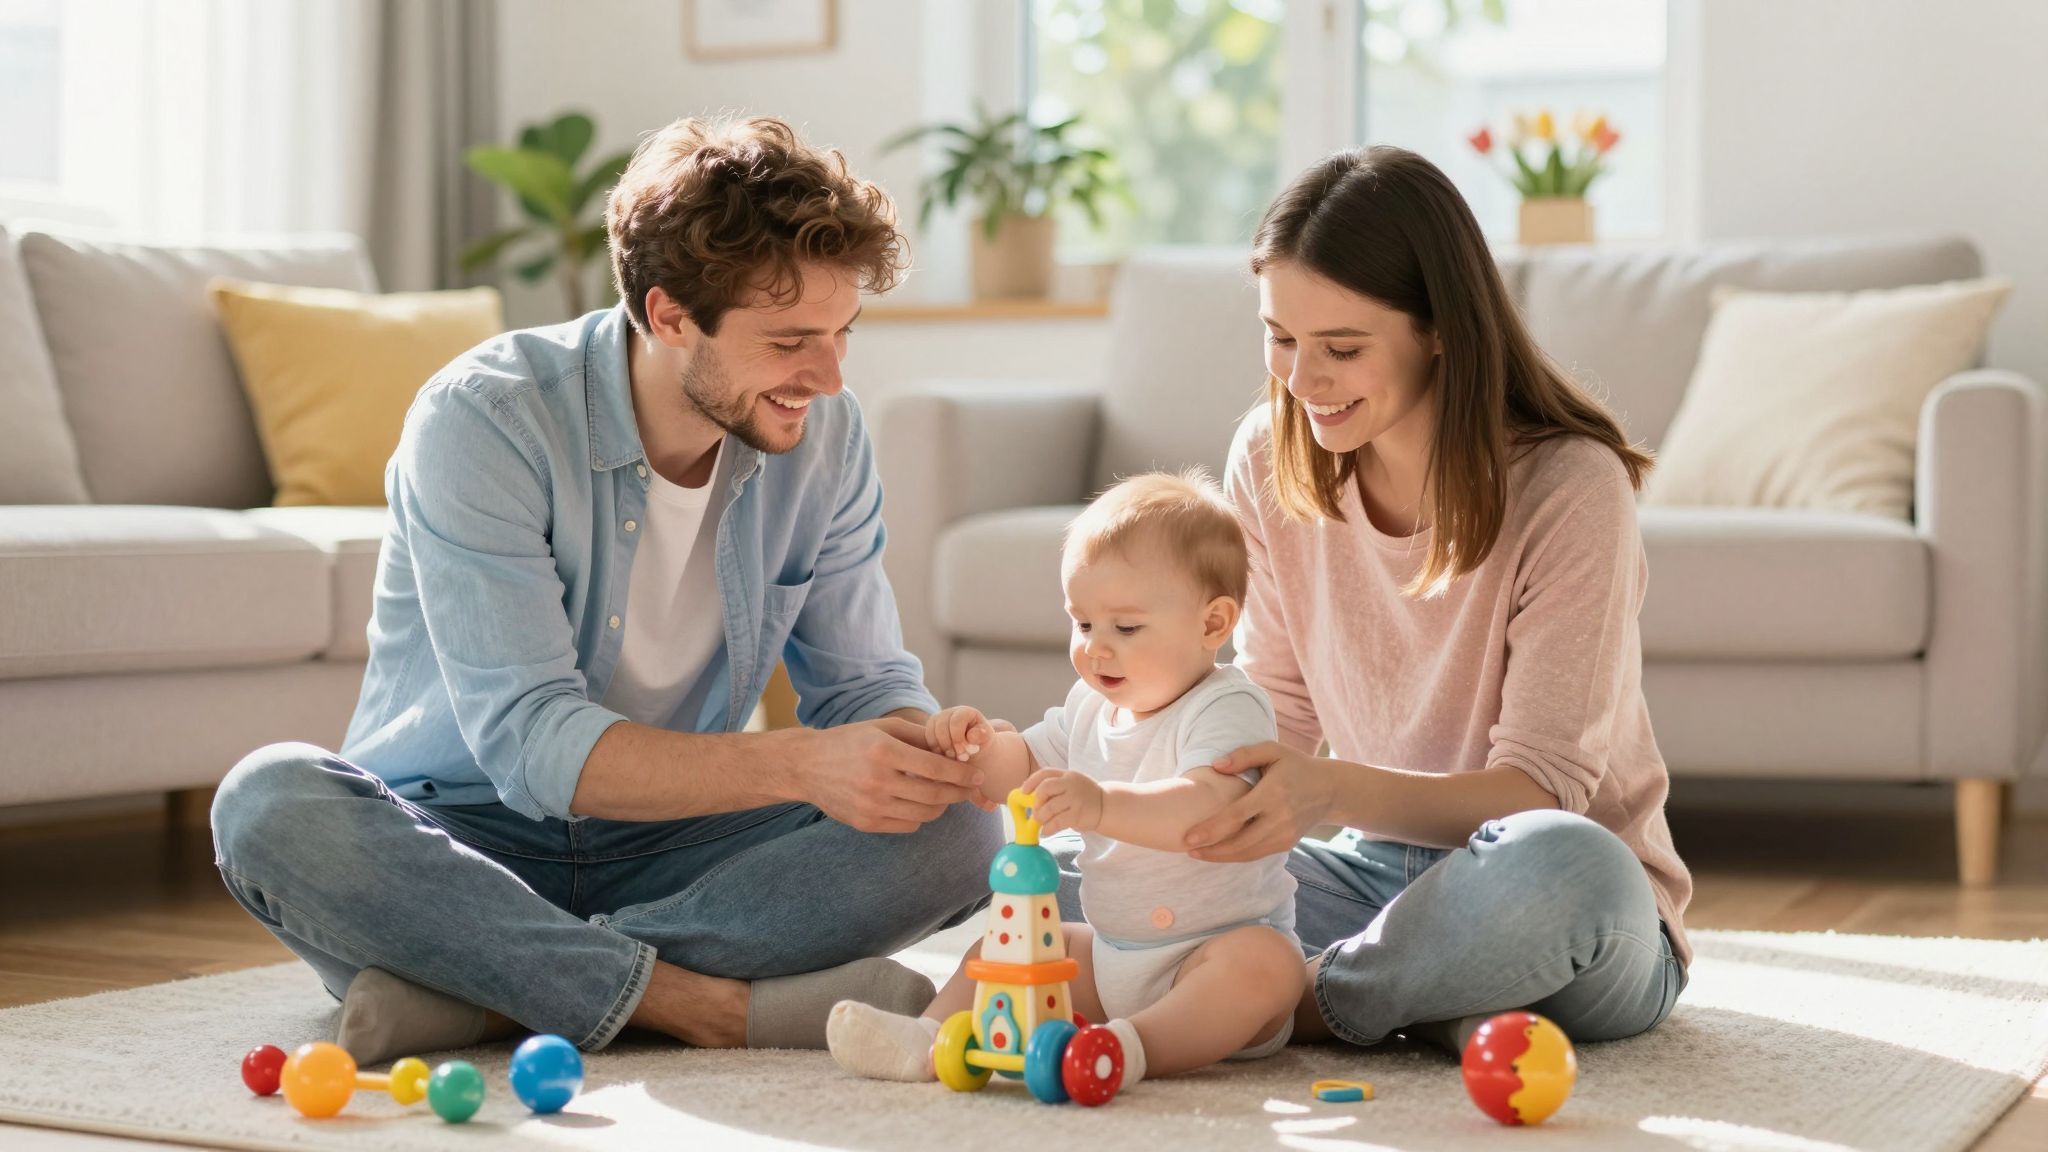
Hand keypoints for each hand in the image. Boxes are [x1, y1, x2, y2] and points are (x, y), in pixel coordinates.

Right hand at [795, 717, 986, 833]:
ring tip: (944, 794)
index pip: (936, 769)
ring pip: (924, 814)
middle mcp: (877, 781)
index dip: (962, 774)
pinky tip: (919, 802)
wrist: (807, 766)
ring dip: (941, 805)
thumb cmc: (850, 741)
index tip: (977, 776)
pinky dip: (920, 815)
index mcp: (884, 752)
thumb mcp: (883, 728)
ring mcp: (871, 805)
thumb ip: (919, 737)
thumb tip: (954, 749)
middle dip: (960, 793)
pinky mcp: (866, 823)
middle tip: (971, 789)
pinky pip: (908, 825)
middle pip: (935, 795)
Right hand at [927, 705, 994, 761]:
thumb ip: (980, 736)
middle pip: (941, 726)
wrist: (973, 752)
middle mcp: (948, 713)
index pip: (956, 721)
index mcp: (964, 712)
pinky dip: (935, 751)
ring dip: (941, 749)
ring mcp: (937, 722)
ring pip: (931, 733)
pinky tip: (945, 759)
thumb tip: (972, 736)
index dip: (959, 738)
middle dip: (949, 745)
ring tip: (953, 760)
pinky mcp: (930, 732)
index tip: (965, 754)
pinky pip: (927, 741)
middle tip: (959, 759)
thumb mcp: (985, 740)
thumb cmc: (981, 744)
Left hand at [1021, 767, 1103, 835]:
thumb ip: (1055, 788)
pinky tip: (1047, 831)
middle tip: (1036, 811)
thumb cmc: (1084, 797)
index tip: (1023, 791)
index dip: (1031, 782)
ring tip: (1041, 822)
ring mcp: (1075, 798)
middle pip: (1045, 788)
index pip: (1045, 773)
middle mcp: (1071, 783)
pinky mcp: (1078, 814)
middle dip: (1036, 801)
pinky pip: (1057, 822)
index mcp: (1067, 775)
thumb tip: (1028, 798)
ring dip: (1041, 817)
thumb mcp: (1072, 785)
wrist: (1107, 806)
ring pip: (1049, 807)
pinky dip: (1048, 828)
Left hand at [1183, 741, 1332, 861]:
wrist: (1330, 789)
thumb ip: (1244, 755)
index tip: (1189, 837)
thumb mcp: (1273, 751)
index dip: (1211, 829)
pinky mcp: (1287, 844)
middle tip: (1187, 849)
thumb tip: (1216, 765)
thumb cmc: (1295, 766)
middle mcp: (1280, 818)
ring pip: (1248, 853)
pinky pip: (1257, 854)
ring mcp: (1285, 834)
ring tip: (1197, 853)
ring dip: (1221, 857)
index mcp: (1273, 793)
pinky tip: (1218, 852)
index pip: (1237, 816)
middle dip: (1212, 850)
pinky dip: (1236, 856)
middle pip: (1240, 842)